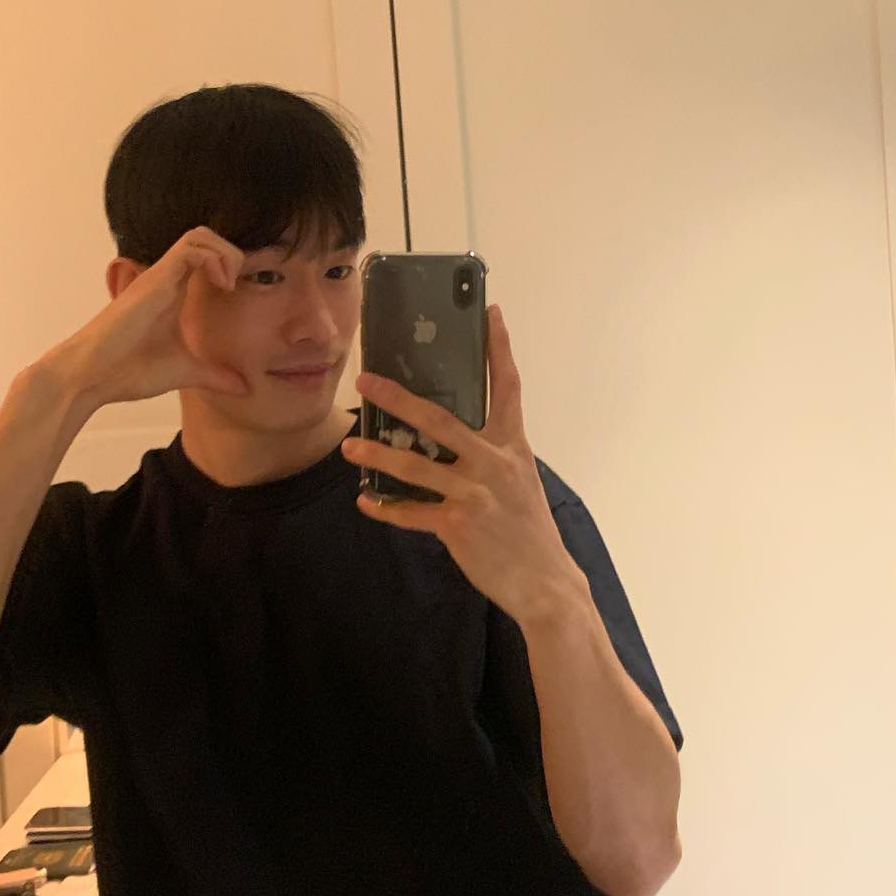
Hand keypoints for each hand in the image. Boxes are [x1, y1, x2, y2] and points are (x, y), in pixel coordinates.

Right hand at [44, 226, 248, 408]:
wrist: (92, 377)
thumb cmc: (129, 371)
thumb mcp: (186, 372)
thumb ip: (215, 376)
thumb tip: (245, 388)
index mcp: (174, 293)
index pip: (206, 256)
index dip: (230, 265)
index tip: (240, 294)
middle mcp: (166, 279)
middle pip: (204, 237)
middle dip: (232, 253)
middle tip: (236, 286)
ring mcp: (159, 277)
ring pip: (198, 235)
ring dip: (224, 253)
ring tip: (228, 285)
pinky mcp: (153, 281)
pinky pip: (190, 249)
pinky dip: (213, 260)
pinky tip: (220, 287)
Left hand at [341, 303, 584, 624]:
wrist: (546, 582)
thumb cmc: (529, 532)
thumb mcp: (521, 482)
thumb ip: (492, 456)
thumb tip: (452, 439)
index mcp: (513, 447)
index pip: (507, 387)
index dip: (498, 348)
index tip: (489, 313)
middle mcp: (494, 463)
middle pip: (440, 419)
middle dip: (399, 397)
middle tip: (367, 379)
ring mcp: (475, 493)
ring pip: (416, 466)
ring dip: (377, 457)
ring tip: (349, 448)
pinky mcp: (458, 526)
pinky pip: (412, 514)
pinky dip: (386, 509)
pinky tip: (366, 503)